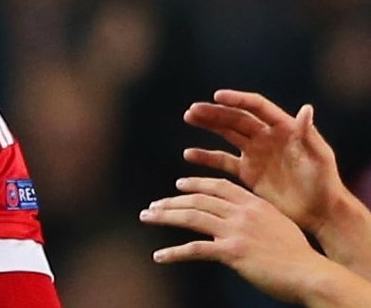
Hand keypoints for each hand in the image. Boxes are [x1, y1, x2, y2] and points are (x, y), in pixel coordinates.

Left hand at [140, 177, 324, 303]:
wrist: (310, 273)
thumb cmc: (297, 254)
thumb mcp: (278, 223)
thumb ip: (256, 215)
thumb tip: (239, 217)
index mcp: (253, 202)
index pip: (217, 186)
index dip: (195, 184)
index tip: (178, 185)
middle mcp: (242, 211)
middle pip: (198, 200)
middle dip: (171, 201)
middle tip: (152, 206)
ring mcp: (236, 230)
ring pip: (191, 217)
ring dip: (164, 217)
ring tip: (147, 218)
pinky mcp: (231, 251)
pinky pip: (194, 249)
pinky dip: (174, 253)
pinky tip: (160, 256)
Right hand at [182, 89, 342, 232]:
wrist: (319, 211)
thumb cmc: (325, 182)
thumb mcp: (320, 157)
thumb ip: (309, 134)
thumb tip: (306, 108)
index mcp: (283, 128)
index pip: (256, 107)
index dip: (237, 100)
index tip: (217, 96)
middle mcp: (266, 136)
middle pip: (236, 118)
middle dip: (215, 112)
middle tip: (193, 110)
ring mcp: (255, 153)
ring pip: (227, 133)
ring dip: (208, 124)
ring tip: (190, 117)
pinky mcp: (248, 172)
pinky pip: (223, 161)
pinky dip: (206, 157)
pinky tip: (189, 155)